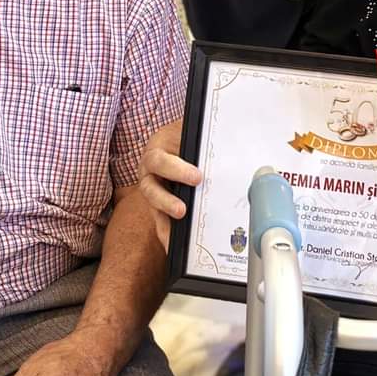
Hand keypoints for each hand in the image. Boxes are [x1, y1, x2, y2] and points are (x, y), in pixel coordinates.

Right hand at [138, 119, 199, 238]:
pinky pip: (160, 221)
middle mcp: (150, 172)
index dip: (176, 170)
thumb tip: (226, 140)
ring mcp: (153, 189)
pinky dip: (167, 233)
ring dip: (166, 218)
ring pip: (153, 206)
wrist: (182, 138)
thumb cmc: (188, 135)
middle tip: (183, 210)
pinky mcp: (159, 205)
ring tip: (181, 228)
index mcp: (156, 150)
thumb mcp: (191, 130)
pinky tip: (174, 245)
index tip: (196, 178)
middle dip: (167, 201)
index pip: (159, 160)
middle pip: (151, 189)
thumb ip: (201, 137)